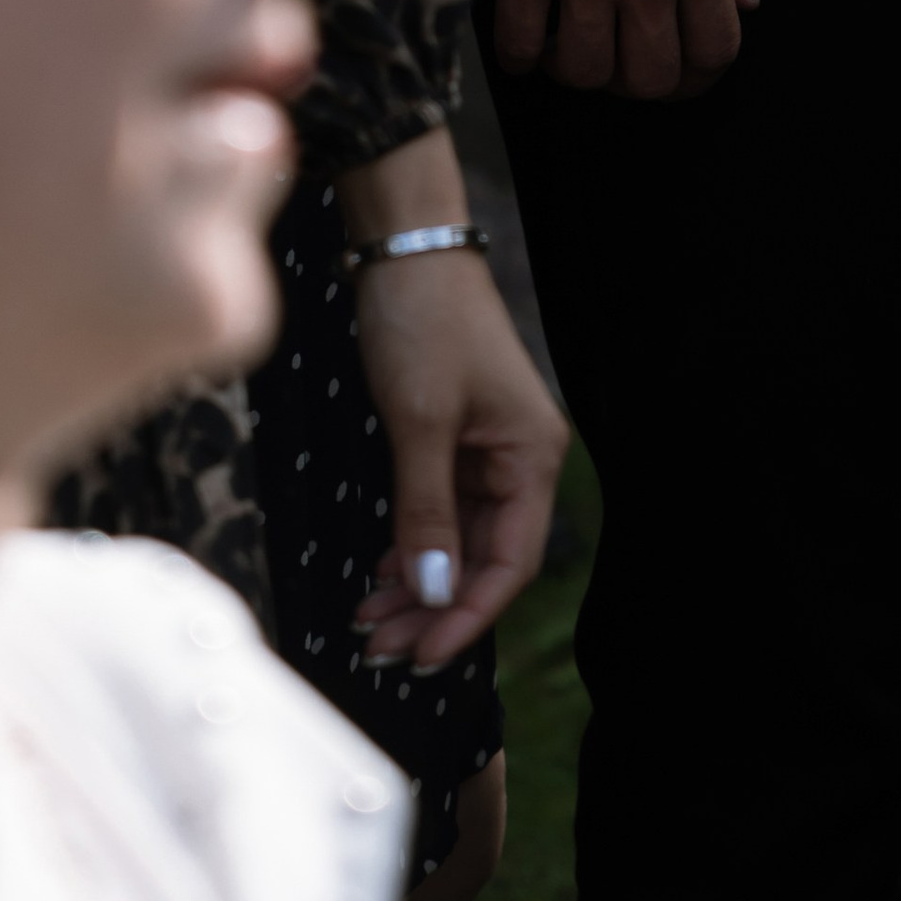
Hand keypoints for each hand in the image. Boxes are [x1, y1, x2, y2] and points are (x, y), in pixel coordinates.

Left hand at [335, 126, 568, 674]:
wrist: (404, 245)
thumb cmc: (422, 320)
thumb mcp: (420, 421)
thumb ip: (426, 512)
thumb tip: (433, 594)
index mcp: (531, 455)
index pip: (509, 561)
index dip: (468, 615)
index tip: (421, 654)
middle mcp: (517, 458)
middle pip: (483, 558)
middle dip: (433, 607)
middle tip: (378, 647)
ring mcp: (484, 448)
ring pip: (457, 540)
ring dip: (417, 583)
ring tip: (368, 622)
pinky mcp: (452, 436)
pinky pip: (439, 511)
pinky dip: (410, 546)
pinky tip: (379, 577)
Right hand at [474, 0, 756, 101]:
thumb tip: (747, 3)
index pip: (716, 50)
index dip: (698, 75)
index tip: (676, 68)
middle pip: (649, 79)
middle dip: (636, 80)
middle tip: (618, 56)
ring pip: (585, 73)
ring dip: (577, 68)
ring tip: (568, 40)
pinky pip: (519, 48)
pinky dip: (522, 54)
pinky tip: (527, 30)